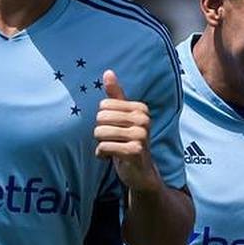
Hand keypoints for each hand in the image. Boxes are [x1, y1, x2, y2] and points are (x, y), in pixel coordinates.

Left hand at [93, 70, 160, 191]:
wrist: (141, 172)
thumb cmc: (128, 142)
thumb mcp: (123, 118)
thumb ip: (116, 96)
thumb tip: (108, 72)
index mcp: (140, 108)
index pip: (103, 105)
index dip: (103, 120)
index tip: (115, 129)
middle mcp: (143, 119)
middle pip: (100, 118)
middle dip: (100, 132)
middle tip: (113, 140)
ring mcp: (141, 135)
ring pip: (100, 132)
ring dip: (101, 144)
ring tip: (113, 149)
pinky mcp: (135, 151)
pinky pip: (103, 147)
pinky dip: (102, 154)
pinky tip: (112, 158)